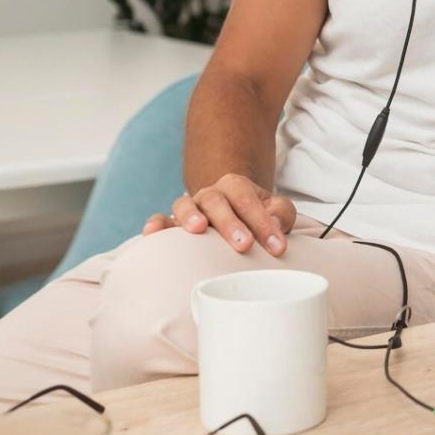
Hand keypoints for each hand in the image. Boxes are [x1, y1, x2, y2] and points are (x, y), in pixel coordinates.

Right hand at [140, 172, 297, 255]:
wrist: (232, 215)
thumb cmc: (257, 217)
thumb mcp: (277, 211)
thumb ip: (281, 213)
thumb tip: (274, 224)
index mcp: (236, 187)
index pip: (249, 201)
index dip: (264, 223)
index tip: (278, 247)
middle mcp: (210, 195)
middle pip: (217, 201)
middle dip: (231, 223)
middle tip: (244, 244)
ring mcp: (189, 208)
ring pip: (185, 204)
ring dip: (191, 216)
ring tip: (199, 229)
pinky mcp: (172, 224)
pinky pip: (160, 220)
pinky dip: (156, 225)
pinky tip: (153, 233)